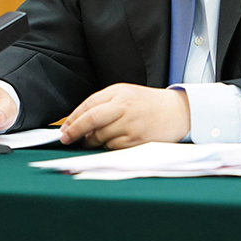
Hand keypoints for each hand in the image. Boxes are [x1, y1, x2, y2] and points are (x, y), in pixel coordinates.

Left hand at [60, 84, 190, 148]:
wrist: (176, 111)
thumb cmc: (147, 103)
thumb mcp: (124, 93)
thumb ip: (102, 103)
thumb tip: (78, 123)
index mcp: (118, 93)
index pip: (88, 106)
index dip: (73, 120)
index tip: (64, 130)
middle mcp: (124, 107)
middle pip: (91, 121)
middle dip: (75, 132)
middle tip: (67, 139)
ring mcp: (131, 125)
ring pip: (101, 137)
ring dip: (92, 141)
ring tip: (94, 139)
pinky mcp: (137, 140)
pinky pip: (113, 147)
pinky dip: (107, 147)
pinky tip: (112, 142)